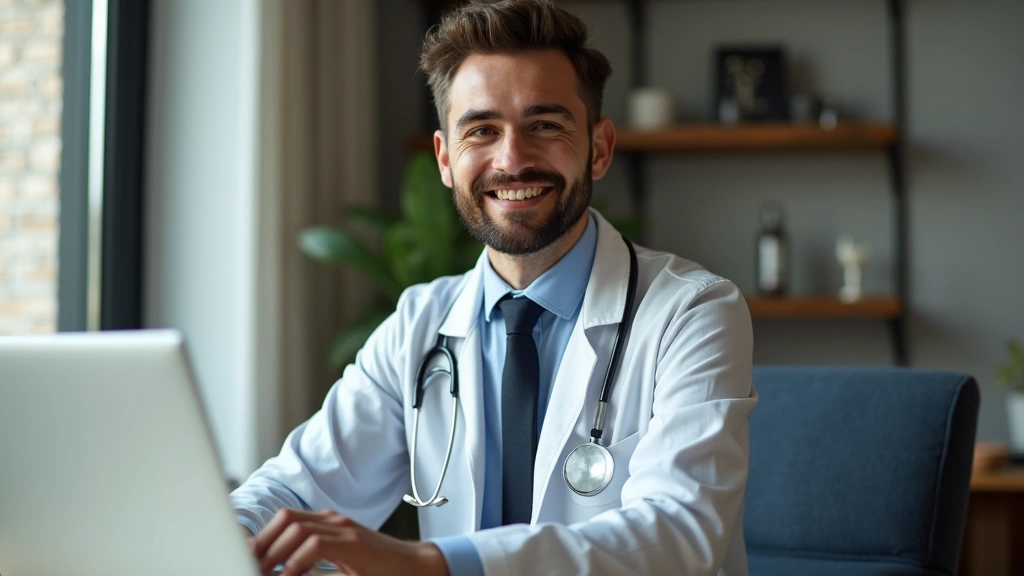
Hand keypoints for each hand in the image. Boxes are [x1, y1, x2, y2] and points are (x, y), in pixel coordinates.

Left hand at [250, 508, 448, 575]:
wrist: (416, 566)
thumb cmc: (379, 569)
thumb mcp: (339, 564)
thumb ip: (312, 562)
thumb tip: (281, 571)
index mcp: (327, 523)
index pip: (286, 519)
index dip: (262, 536)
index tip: (246, 555)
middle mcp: (334, 520)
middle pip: (286, 519)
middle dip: (262, 543)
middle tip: (249, 564)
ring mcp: (345, 529)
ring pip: (297, 528)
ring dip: (274, 552)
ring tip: (262, 571)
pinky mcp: (355, 544)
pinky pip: (316, 545)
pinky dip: (297, 561)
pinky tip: (289, 574)